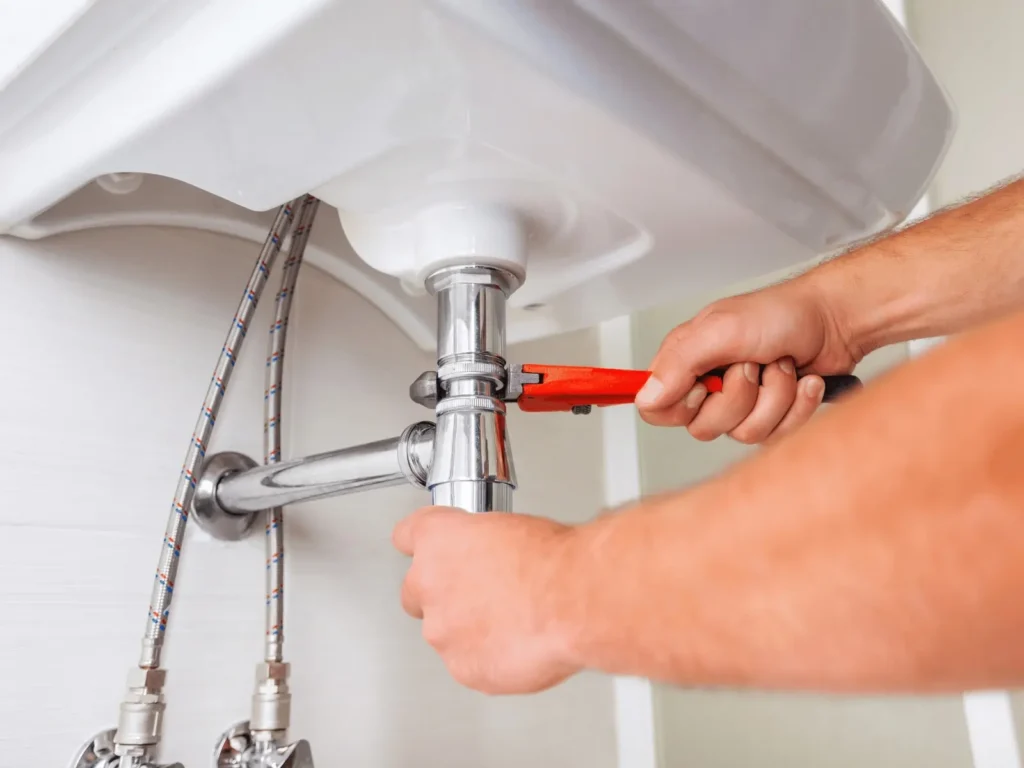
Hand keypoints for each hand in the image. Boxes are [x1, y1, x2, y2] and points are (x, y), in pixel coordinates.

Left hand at [393, 506, 581, 693]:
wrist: (573, 600)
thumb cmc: (551, 560)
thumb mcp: (511, 528)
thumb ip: (481, 546)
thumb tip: (488, 558)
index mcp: (437, 538)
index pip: (406, 536)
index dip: (425, 546)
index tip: (433, 552)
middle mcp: (428, 583)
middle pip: (415, 592)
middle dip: (442, 595)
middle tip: (481, 595)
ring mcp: (442, 631)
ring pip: (444, 632)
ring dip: (468, 629)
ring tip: (512, 621)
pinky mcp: (463, 668)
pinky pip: (468, 663)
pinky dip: (489, 658)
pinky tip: (518, 644)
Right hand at [636, 278, 858, 442]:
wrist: (836, 320)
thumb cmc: (782, 314)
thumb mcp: (722, 330)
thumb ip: (679, 363)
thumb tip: (647, 396)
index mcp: (686, 361)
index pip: (656, 408)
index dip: (681, 406)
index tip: (704, 385)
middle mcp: (709, 384)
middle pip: (703, 428)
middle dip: (739, 398)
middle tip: (752, 365)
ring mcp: (741, 403)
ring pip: (744, 433)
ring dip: (774, 398)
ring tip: (781, 367)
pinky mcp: (771, 415)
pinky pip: (776, 435)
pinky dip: (797, 405)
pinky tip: (802, 381)